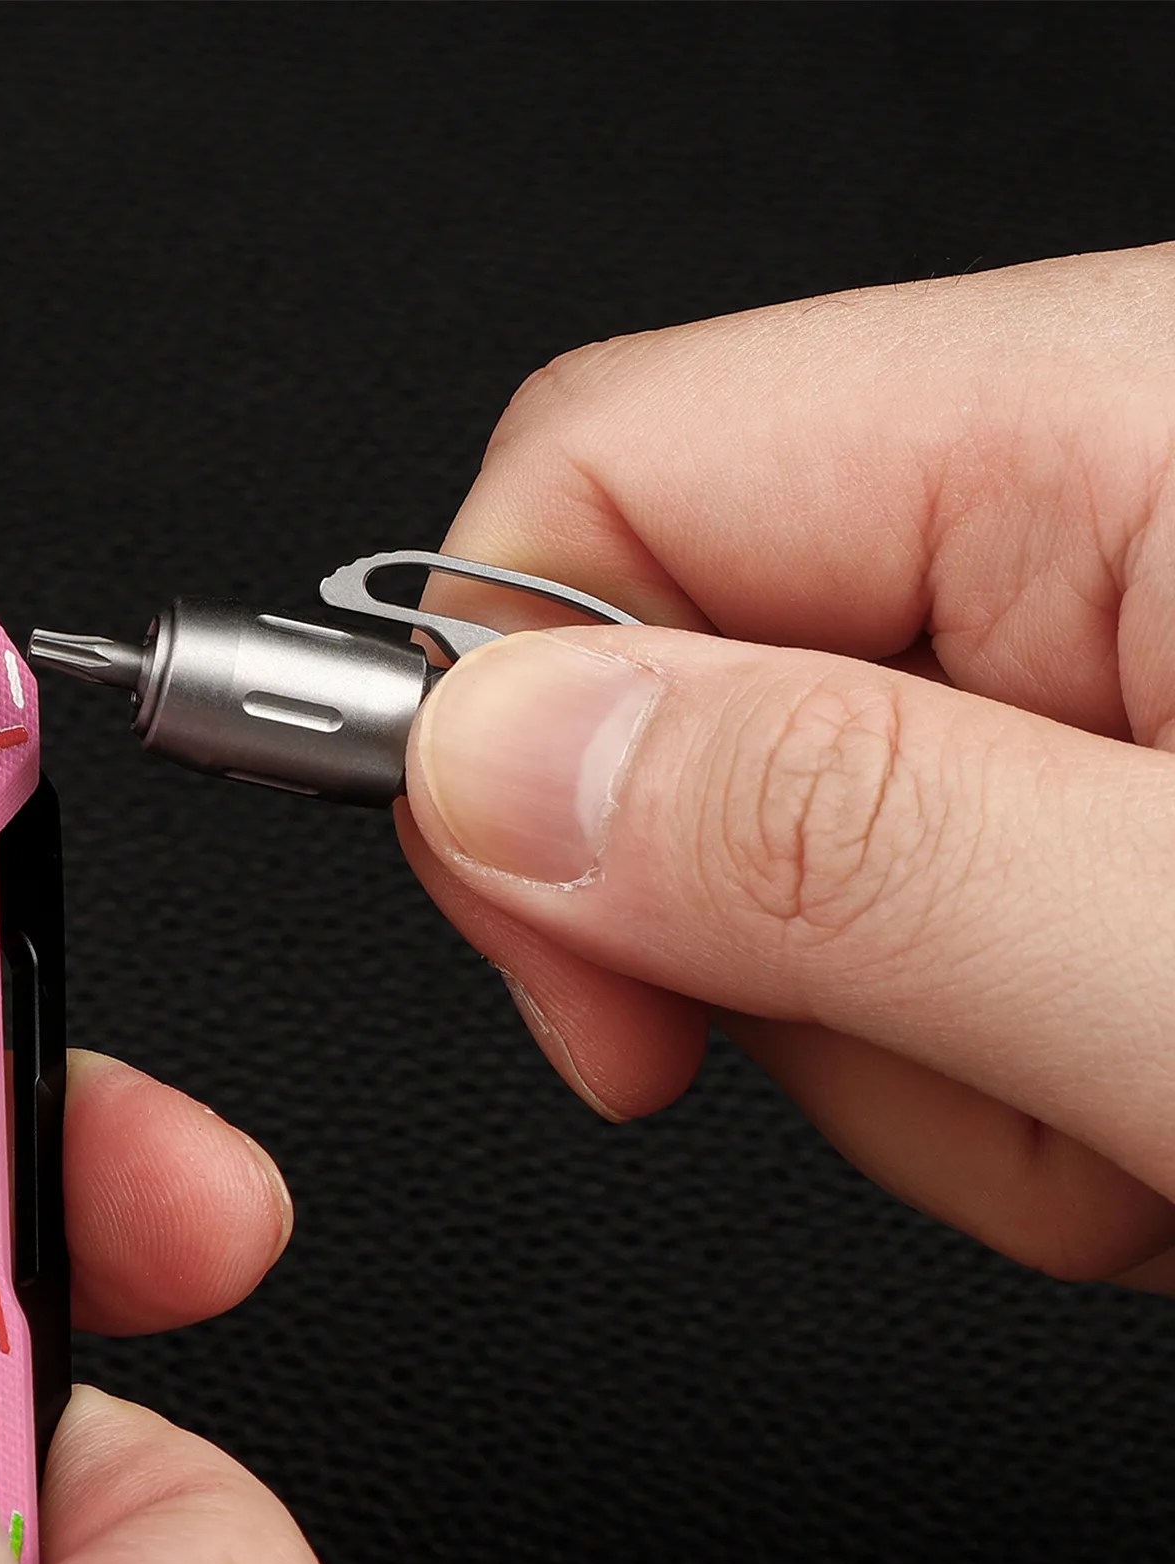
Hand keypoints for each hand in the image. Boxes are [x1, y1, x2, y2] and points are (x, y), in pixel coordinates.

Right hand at [401, 243, 1174, 1287]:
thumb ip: (839, 844)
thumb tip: (486, 765)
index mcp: (1100, 422)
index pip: (597, 472)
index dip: (506, 731)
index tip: (583, 974)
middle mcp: (1088, 497)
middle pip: (670, 697)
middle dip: (769, 956)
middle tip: (989, 1071)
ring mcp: (1105, 651)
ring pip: (780, 858)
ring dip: (920, 1057)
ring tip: (1141, 1112)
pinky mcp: (1109, 782)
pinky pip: (907, 931)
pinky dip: (1005, 1078)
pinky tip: (1162, 1105)